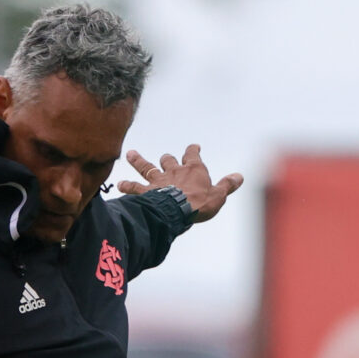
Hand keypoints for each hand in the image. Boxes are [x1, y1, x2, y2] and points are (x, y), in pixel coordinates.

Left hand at [123, 145, 243, 221]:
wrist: (178, 210)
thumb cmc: (200, 203)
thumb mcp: (219, 195)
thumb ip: (227, 185)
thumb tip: (239, 176)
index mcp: (193, 169)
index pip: (193, 154)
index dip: (193, 150)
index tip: (194, 147)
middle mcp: (174, 171)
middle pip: (169, 160)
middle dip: (168, 159)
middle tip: (165, 158)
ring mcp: (159, 180)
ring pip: (147, 167)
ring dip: (138, 161)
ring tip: (131, 155)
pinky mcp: (147, 191)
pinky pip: (134, 187)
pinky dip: (127, 186)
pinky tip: (118, 184)